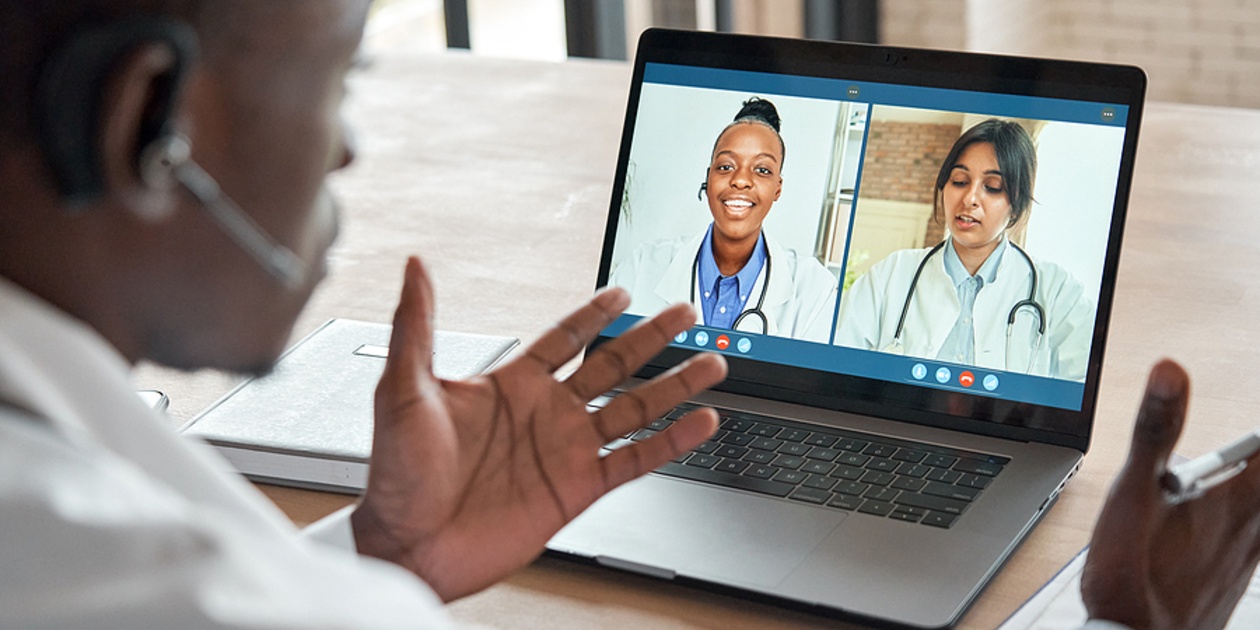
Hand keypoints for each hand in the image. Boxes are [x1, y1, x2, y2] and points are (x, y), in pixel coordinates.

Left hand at [350, 256, 727, 600]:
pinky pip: (635, 460)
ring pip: (634, 409)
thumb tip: (415, 267)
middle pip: (612, 365)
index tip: (622, 291)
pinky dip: (670, 442)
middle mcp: (545, 413)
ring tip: (712, 363)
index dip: (593, 314)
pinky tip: (699, 423)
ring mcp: (565, 450)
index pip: (563, 338)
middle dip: (651, 339)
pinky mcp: (577, 489)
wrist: (407, 545)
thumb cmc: (395, 472)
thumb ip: (417, 325)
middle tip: (685, 313)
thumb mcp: (404, 388)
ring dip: (673, 386)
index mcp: (509, 384)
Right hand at [1082, 359, 1259, 628]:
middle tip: (1238, 450)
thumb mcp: (1132, 490)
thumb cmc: (1132, 575)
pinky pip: (1257, 538)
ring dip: (1250, 487)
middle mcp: (1253, 524)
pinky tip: (1223, 521)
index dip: (1254, 441)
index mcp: (1234, 495)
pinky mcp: (1237, 576)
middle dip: (1249, 461)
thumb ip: (1154, 429)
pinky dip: (1246, 519)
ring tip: (1229, 476)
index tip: (1246, 439)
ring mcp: (1249, 553)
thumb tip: (1171, 371)